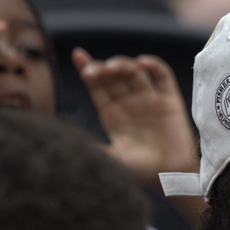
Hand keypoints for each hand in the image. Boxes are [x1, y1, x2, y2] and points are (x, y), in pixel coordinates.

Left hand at [73, 47, 198, 184]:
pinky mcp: (169, 100)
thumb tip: (60, 144)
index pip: (97, 86)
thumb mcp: (110, 159)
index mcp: (112, 114)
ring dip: (123, 65)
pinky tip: (142, 63)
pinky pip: (163, 76)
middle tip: (95, 71)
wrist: (170, 174)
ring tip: (113, 68)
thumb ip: (90, 150)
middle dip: (103, 68)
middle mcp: (129, 103)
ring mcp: (149, 100)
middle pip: (113, 76)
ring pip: (134, 72)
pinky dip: (154, 66)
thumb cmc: (140, 169)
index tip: (77, 55)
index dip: (87, 68)